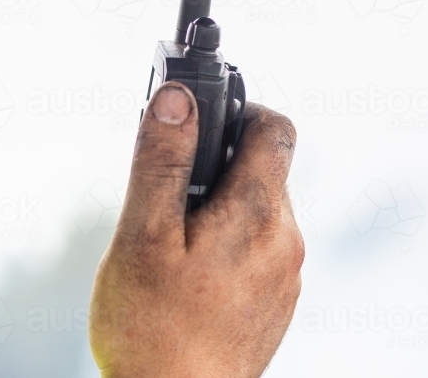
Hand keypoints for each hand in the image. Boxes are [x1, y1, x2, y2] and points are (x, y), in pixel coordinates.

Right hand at [89, 82, 303, 377]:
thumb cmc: (152, 328)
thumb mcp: (143, 234)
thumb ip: (161, 161)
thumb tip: (177, 98)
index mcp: (257, 214)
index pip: (274, 128)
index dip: (238, 109)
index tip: (199, 120)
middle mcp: (284, 241)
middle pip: (262, 169)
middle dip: (216, 165)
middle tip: (165, 194)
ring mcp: (284, 276)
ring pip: (257, 210)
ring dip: (218, 206)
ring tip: (170, 241)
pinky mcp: (276, 303)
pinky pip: (256, 248)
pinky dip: (225, 241)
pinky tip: (188, 275)